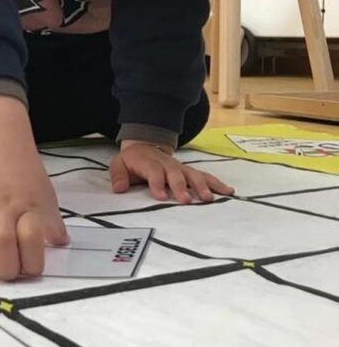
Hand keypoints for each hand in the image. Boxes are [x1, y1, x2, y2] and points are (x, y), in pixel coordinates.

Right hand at [0, 97, 68, 280]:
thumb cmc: (25, 176)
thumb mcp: (46, 196)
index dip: (33, 261)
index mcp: (28, 206)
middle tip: (7, 273)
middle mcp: (2, 206)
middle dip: (5, 267)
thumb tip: (61, 244)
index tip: (31, 270)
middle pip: (1, 240)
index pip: (33, 236)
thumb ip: (52, 221)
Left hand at [109, 141, 234, 203]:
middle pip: (175, 175)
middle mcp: (167, 165)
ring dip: (202, 186)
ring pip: (193, 175)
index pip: (153, 173)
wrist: (145, 146)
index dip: (157, 184)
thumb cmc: (132, 161)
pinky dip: (217, 183)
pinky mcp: (190, 171)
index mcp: (149, 163)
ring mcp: (180, 167)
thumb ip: (118, 176)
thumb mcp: (119, 165)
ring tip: (209, 199)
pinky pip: (205, 176)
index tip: (161, 196)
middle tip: (187, 201)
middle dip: (181, 187)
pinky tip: (229, 191)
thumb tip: (119, 189)